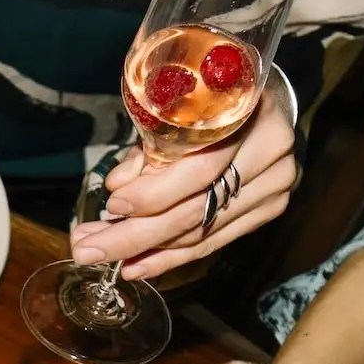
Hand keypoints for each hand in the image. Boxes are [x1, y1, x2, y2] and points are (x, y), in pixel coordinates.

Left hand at [74, 92, 298, 281]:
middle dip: (136, 234)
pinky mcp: (270, 207)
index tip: (112, 205)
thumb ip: (151, 146)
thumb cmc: (211, 98)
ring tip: (103, 255)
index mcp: (249, 111)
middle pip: (197, 209)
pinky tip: (137, 266)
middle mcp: (269, 150)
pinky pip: (213, 241)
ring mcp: (274, 183)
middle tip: (89, 249)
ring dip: (146, 250)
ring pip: (201, 232)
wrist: (262, 100)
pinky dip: (171, 256)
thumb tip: (117, 185)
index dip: (154, 194)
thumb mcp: (177, 108)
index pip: (200, 168)